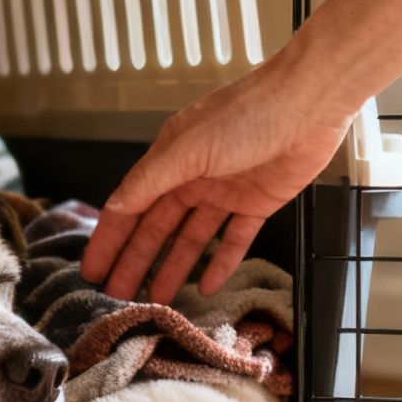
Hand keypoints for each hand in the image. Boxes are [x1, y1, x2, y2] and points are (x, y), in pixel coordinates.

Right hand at [79, 0, 401, 302]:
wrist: (309, 104)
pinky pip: (234, 238)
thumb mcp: (189, 147)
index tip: (92, 270)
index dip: (109, 240)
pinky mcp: (258, 202)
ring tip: (158, 298)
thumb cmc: (248, 113)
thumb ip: (152, 179)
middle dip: (136, 261)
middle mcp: (192, 176)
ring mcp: (225, 190)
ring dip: (174, 266)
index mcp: (169, 159)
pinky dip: (221, 260)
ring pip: (192, 237)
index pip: (129, 207)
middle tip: (118, 295)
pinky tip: (208, 284)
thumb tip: (116, 205)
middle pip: (157, 228)